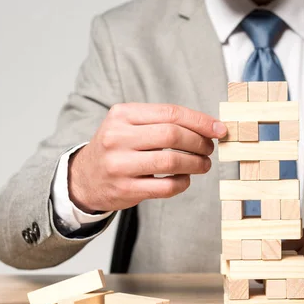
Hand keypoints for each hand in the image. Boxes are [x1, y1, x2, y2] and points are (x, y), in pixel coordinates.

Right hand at [69, 103, 226, 212]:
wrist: (84, 178)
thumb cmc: (118, 148)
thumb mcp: (130, 125)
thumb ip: (163, 122)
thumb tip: (209, 127)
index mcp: (122, 115)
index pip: (170, 113)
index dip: (200, 121)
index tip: (219, 129)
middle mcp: (117, 137)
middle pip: (172, 135)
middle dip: (200, 142)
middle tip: (209, 148)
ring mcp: (119, 165)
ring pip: (171, 161)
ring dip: (196, 163)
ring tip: (203, 164)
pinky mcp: (125, 189)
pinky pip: (165, 187)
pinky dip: (183, 183)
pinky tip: (185, 179)